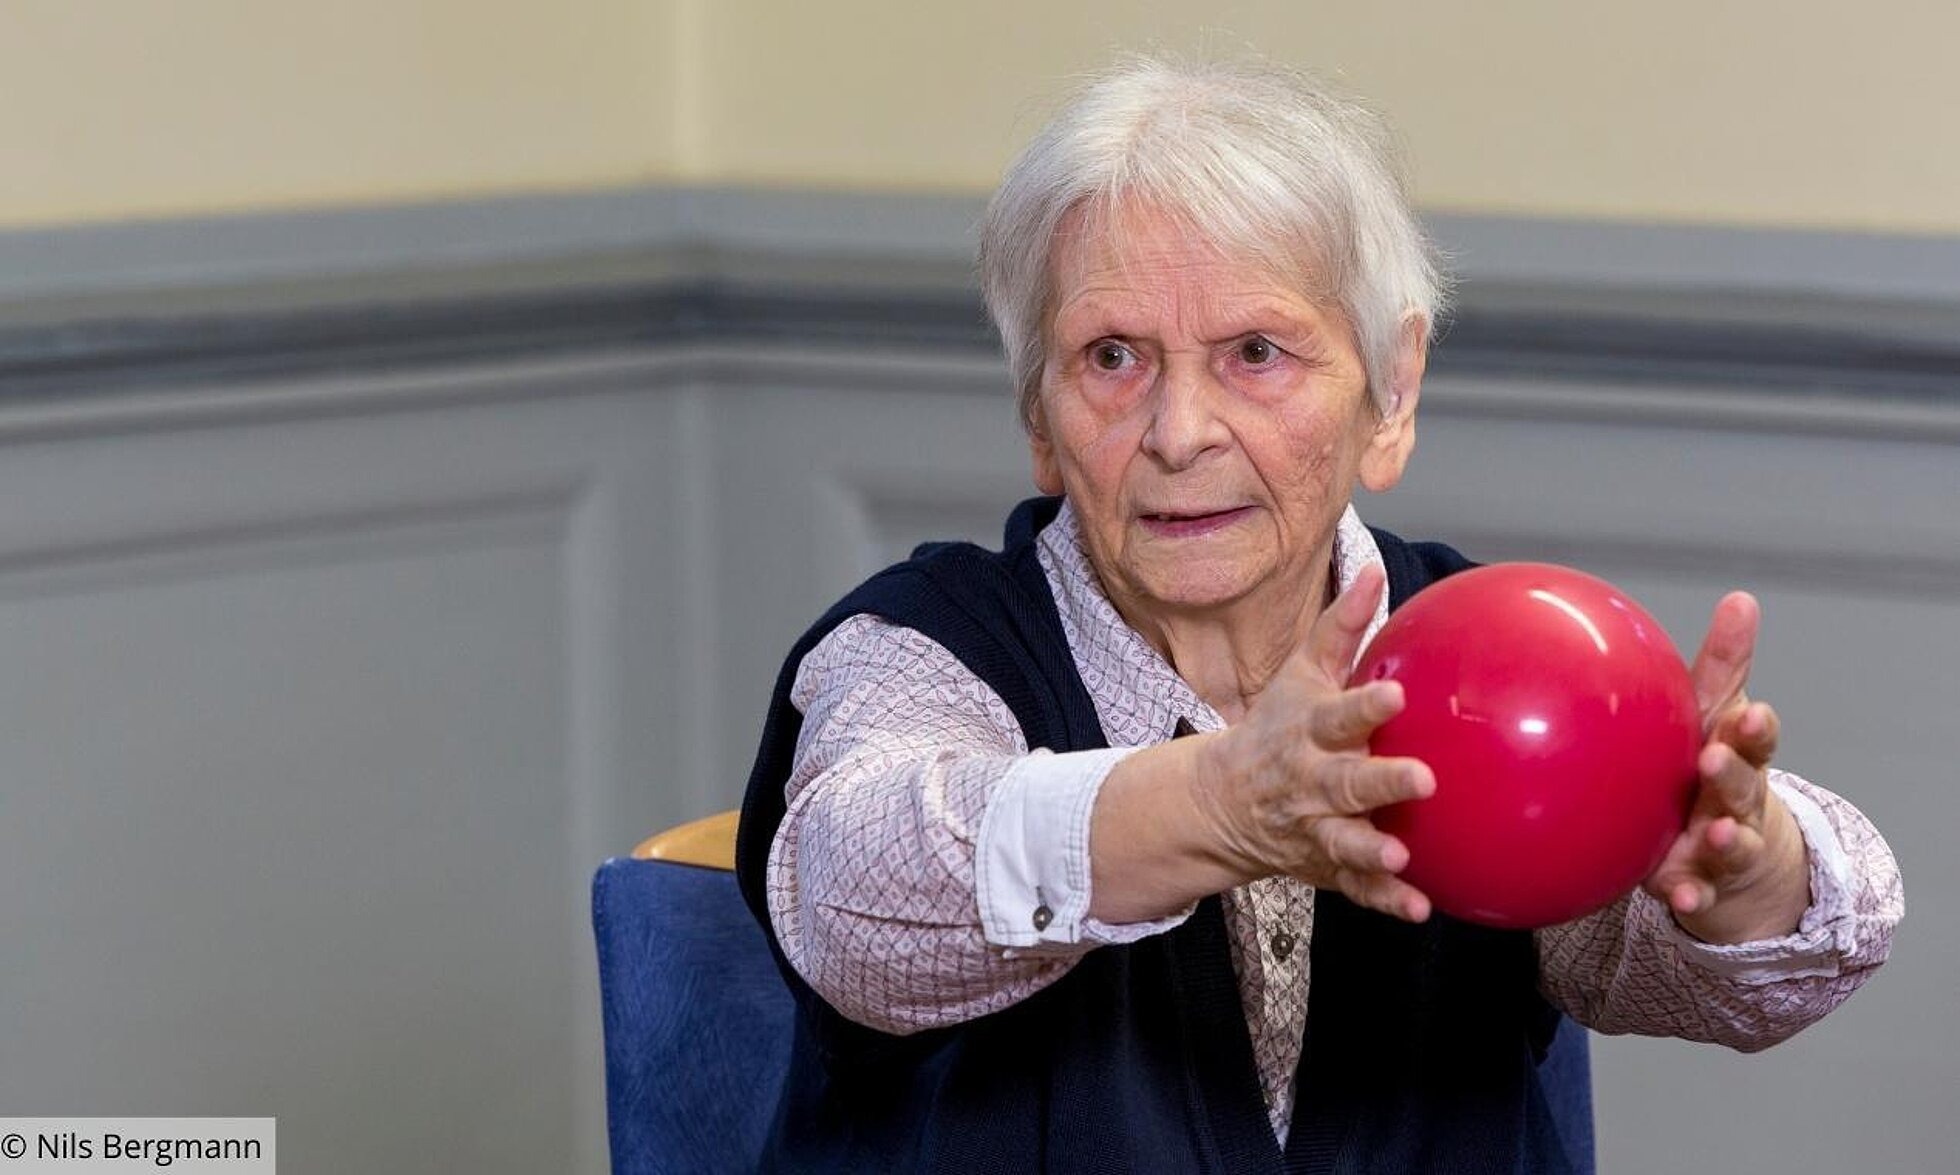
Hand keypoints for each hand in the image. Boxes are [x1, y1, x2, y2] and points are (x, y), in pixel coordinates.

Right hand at [1190, 564, 1435, 921]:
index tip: (1396, 696)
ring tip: (1397, 854)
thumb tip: (1374, 569)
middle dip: (1380, 782)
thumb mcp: (1299, 673)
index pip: (1338, 715)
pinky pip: (1355, 887)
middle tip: (1422, 778)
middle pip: (1345, 781)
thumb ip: (1340, 628)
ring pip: (1343, 841)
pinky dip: (1384, 899)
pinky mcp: (1324, 864)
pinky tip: (1418, 907)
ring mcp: (1315, 827)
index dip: (1365, 707)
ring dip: (1369, 851)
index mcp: (1307, 731)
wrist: (1222, 799)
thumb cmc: (1276, 725)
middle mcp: (1309, 781)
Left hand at [1642, 591, 1809, 942]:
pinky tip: (1681, 898)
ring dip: (1726, 837)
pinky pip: (1695, 894)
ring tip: (1720, 832)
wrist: (1732, 856)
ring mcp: (1724, 847)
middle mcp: (1737, 802)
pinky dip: (1692, 896)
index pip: (1753, 738)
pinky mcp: (1701, 884)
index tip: (1749, 713)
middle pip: (1742, 787)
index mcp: (1738, 757)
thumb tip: (1741, 599)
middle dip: (1733, 773)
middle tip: (1715, 758)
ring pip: (1729, 842)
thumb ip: (1723, 665)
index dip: (1754, 727)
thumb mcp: (1715, 716)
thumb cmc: (1714, 767)